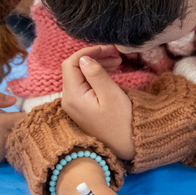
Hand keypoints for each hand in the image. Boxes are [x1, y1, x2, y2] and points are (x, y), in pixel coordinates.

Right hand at [0, 90, 23, 167]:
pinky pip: (5, 155)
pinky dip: (3, 148)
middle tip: (10, 122)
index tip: (21, 113)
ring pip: (15, 145)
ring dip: (13, 138)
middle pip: (24, 133)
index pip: (25, 119)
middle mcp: (0, 142)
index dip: (26, 115)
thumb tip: (14, 101)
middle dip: (21, 127)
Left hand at [61, 45, 134, 159]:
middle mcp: (69, 99)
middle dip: (93, 57)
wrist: (126, 145)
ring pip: (80, 76)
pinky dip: (96, 75)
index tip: (107, 49)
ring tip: (117, 62)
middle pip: (74, 69)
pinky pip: (85, 85)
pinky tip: (111, 73)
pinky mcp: (82, 108)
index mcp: (73, 95)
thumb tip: (84, 58)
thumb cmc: (122, 120)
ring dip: (96, 65)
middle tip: (116, 54)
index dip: (87, 52)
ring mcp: (74, 104)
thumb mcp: (111, 94)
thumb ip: (96, 74)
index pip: (70, 64)